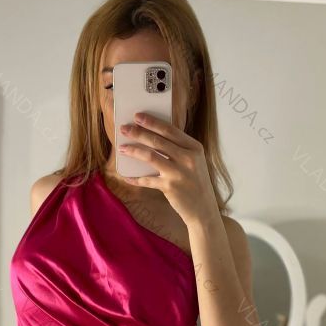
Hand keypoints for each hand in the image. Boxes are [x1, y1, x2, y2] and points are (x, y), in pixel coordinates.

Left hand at [117, 112, 217, 227]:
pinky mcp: (169, 187)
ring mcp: (178, 173)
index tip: (137, 116)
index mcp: (194, 148)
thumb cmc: (195, 183)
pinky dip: (135, 178)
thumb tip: (153, 138)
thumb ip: (179, 149)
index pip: (170, 130)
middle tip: (124, 128)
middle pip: (158, 141)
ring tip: (122, 148)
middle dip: (138, 133)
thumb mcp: (194, 162)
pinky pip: (147, 180)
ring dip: (133, 151)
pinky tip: (126, 176)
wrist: (203, 209)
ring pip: (150, 156)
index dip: (152, 122)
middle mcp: (187, 158)